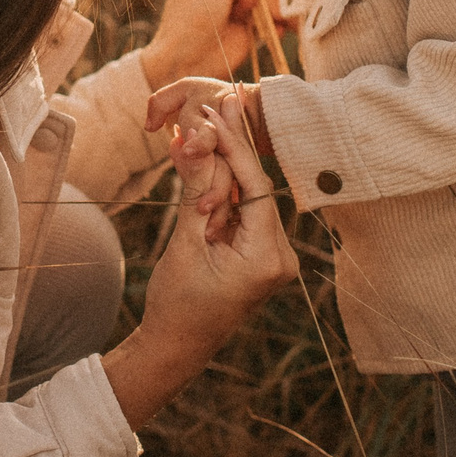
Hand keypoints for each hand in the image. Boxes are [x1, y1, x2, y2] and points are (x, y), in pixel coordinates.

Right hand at [99, 106, 298, 429]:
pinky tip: (200, 163)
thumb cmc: (179, 304)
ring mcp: (269, 256)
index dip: (234, 145)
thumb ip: (194, 190)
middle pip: (252, 187)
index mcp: (268, 257)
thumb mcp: (186, 243)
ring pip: (244, 196)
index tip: (218, 110)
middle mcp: (279, 255)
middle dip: (225, 152)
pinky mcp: (256, 255)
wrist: (176, 347)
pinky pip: (239, 212)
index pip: (255, 186)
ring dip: (218, 171)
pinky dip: (218, 192)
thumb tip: (191, 139)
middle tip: (210, 108)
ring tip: (197, 131)